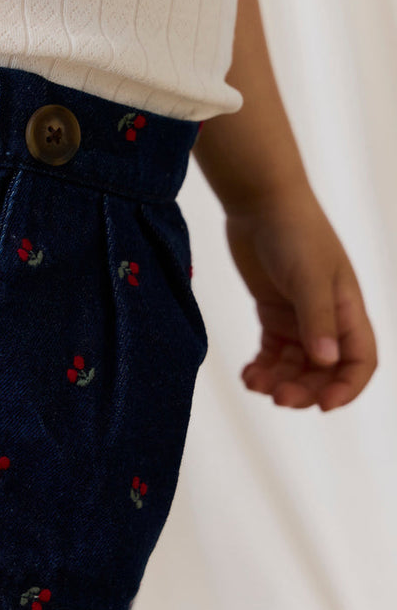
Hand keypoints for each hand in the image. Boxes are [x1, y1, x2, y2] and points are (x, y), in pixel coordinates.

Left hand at [224, 192, 377, 411]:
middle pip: (325, 370)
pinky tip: (248, 375)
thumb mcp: (309, 277)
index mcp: (348, 310)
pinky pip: (272, 353)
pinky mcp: (272, 312)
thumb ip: (317, 319)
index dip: (347, 387)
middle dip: (305, 389)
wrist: (260, 203)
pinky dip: (263, 368)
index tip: (323, 405)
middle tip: (278, 398)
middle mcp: (327, 318)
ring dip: (280, 381)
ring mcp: (299, 316)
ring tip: (255, 384)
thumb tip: (326, 362)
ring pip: (296, 366)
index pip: (360, 361)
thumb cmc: (293, 232)